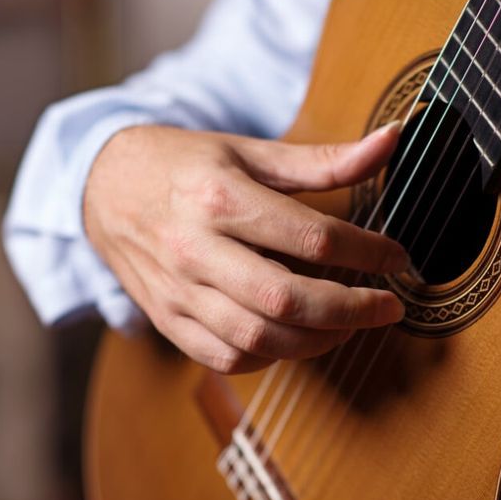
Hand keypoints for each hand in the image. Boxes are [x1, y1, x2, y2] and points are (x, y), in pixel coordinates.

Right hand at [84, 123, 408, 373]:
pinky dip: (270, 358)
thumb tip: (393, 141)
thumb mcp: (249, 151)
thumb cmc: (182, 164)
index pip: (311, 237)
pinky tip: (294, 338)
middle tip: (388, 307)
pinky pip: (225, 358)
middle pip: (286, 299)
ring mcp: (177, 291)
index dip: (368, 252)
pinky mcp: (167, 319)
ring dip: (317, 341)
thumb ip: (322, 159)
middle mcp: (195, 249)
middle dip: (352, 310)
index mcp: (220, 197)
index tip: (397, 257)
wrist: (103, 187)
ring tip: (347, 323)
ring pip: (258, 338)